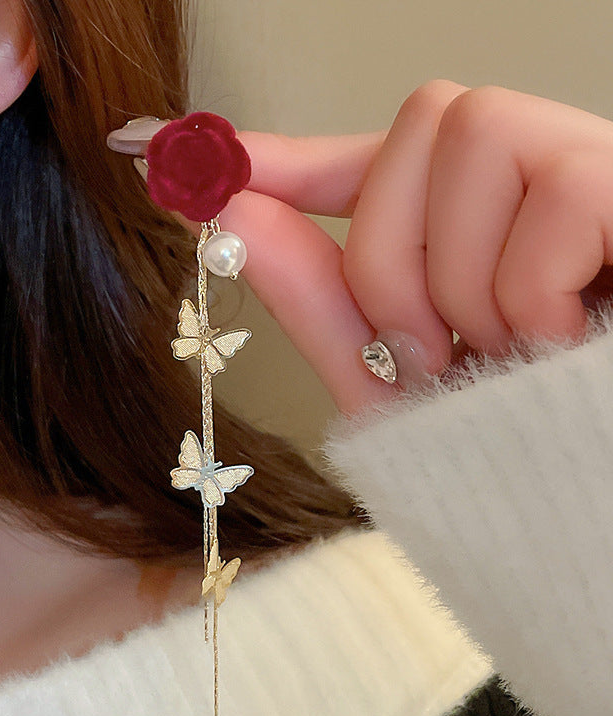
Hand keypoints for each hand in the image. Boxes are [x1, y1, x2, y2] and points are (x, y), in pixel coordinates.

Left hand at [116, 81, 612, 414]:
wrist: (590, 526)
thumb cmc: (509, 462)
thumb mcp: (397, 393)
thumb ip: (322, 302)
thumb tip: (229, 213)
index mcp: (479, 230)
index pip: (375, 159)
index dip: (291, 151)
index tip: (208, 160)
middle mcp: (540, 184)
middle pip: (423, 121)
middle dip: (391, 256)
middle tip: (431, 353)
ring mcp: (599, 172)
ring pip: (477, 133)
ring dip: (461, 280)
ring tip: (506, 360)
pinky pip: (562, 191)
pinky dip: (535, 291)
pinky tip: (563, 347)